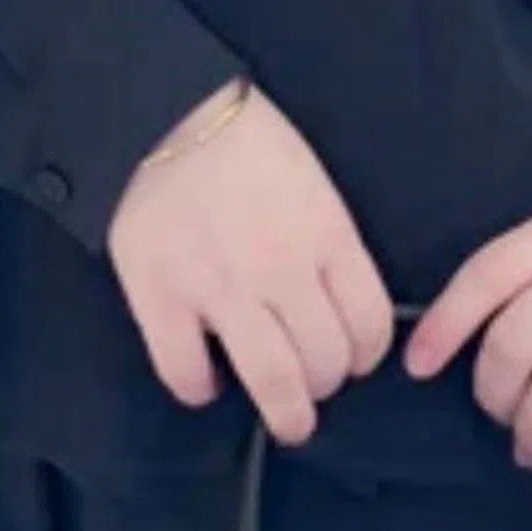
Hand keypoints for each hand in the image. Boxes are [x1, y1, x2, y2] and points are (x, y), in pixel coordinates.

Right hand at [105, 81, 398, 446]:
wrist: (163, 113)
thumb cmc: (246, 143)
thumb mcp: (314, 186)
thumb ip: (328, 246)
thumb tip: (334, 308)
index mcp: (327, 236)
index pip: (371, 325)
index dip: (366, 355)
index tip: (354, 361)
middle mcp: (282, 269)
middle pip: (326, 362)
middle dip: (325, 387)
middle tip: (313, 390)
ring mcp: (220, 288)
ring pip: (273, 381)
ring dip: (285, 411)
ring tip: (284, 417)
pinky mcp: (160, 299)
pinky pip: (187, 374)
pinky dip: (200, 390)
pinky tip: (205, 382)